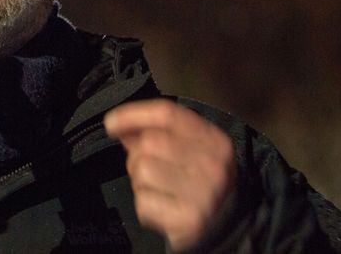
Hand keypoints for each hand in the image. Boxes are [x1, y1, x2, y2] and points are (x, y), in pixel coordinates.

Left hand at [104, 99, 236, 250]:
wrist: (229, 225)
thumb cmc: (202, 181)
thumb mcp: (192, 149)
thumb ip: (159, 133)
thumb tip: (120, 126)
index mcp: (214, 140)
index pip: (167, 115)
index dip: (133, 114)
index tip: (111, 122)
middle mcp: (212, 164)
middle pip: (150, 142)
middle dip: (137, 155)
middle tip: (148, 168)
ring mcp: (203, 193)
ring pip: (142, 171)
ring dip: (139, 181)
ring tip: (157, 188)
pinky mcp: (190, 220)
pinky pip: (143, 202)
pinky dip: (144, 205)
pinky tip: (161, 206)